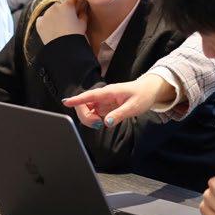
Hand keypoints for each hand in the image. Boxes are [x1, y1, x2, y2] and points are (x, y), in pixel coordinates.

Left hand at [36, 0, 87, 43]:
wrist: (63, 48)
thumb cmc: (75, 35)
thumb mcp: (83, 23)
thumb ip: (83, 13)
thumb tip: (82, 9)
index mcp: (67, 5)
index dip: (75, 3)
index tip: (76, 7)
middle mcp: (55, 7)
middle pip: (60, 4)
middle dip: (63, 9)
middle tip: (67, 19)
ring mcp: (46, 15)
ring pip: (50, 11)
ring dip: (54, 15)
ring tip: (59, 26)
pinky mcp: (39, 23)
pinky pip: (42, 19)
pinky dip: (45, 22)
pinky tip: (51, 29)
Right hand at [62, 73, 176, 127]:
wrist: (148, 91)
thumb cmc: (142, 95)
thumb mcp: (133, 106)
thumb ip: (120, 114)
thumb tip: (107, 122)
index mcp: (109, 92)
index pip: (89, 95)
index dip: (77, 100)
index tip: (66, 102)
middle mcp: (103, 96)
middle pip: (84, 105)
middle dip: (85, 116)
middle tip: (98, 124)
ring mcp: (102, 101)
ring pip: (87, 110)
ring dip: (89, 119)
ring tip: (102, 123)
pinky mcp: (104, 107)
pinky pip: (93, 114)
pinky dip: (94, 120)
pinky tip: (103, 121)